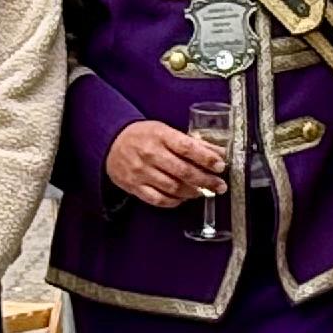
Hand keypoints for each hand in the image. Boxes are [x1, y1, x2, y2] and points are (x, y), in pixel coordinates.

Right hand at [106, 118, 228, 209]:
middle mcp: (150, 154)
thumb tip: (218, 152)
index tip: (220, 165)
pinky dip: (174, 201)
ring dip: (192, 192)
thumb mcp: (166, 131)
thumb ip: (192, 143)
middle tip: (219, 185)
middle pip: (183, 171)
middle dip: (206, 180)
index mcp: (160, 136)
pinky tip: (183, 198)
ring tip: (203, 192)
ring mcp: (141, 171)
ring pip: (172, 187)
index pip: (187, 148)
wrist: (111, 142)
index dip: (206, 158)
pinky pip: (158, 199)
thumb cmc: (143, 136)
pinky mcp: (134, 186)